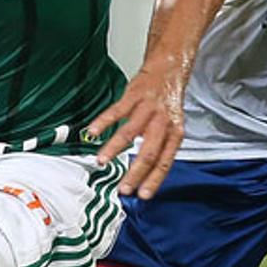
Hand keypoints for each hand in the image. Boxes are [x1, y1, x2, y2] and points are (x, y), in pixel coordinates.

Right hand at [86, 67, 185, 198]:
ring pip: (129, 132)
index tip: (143, 196)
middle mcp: (163, 123)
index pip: (164, 162)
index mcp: (174, 134)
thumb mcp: (172, 128)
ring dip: (114, 149)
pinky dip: (103, 122)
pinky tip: (92, 133)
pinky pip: (116, 111)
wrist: (168, 71)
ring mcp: (147, 109)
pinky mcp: (133, 97)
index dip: (154, 180)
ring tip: (102, 162)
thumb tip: (146, 176)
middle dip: (134, 173)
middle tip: (122, 188)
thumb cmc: (167, 104)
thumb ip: (160, 149)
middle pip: (148, 152)